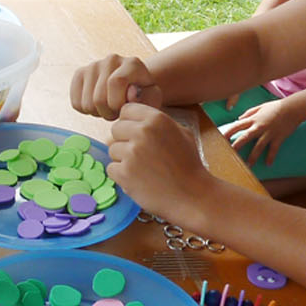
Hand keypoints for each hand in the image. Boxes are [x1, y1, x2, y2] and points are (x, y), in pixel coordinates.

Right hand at [70, 54, 162, 119]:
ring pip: (87, 104)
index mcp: (132, 63)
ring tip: (110, 106)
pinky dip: (86, 111)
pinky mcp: (80, 73)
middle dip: (109, 112)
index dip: (118, 103)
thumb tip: (130, 94)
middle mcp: (111, 59)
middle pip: (99, 98)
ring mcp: (93, 65)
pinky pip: (76, 103)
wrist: (131, 86)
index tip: (125, 110)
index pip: (115, 82)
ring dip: (99, 113)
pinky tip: (98, 105)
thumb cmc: (143, 96)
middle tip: (118, 110)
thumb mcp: (152, 99)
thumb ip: (147, 98)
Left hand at [108, 103, 212, 224]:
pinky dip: (122, 176)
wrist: (193, 196)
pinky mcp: (124, 173)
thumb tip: (134, 119)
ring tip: (144, 169)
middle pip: (116, 129)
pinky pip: (111, 168)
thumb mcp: (182, 133)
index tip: (137, 134)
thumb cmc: (189, 165)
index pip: (126, 110)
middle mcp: (142, 132)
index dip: (130, 122)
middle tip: (141, 155)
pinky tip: (139, 180)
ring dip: (123, 159)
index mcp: (157, 119)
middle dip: (125, 140)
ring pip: (112, 150)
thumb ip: (157, 122)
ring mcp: (132, 153)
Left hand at [219, 98, 299, 166]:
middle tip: (229, 154)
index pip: (237, 126)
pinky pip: (273, 149)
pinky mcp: (279, 138)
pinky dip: (270, 157)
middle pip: (245, 137)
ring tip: (248, 165)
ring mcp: (269, 133)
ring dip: (253, 157)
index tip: (220, 139)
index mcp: (253, 119)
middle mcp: (259, 126)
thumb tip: (238, 119)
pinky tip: (268, 164)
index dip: (228, 132)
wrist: (293, 108)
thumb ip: (248, 113)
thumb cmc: (276, 107)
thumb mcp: (260, 107)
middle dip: (236, 146)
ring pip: (258, 147)